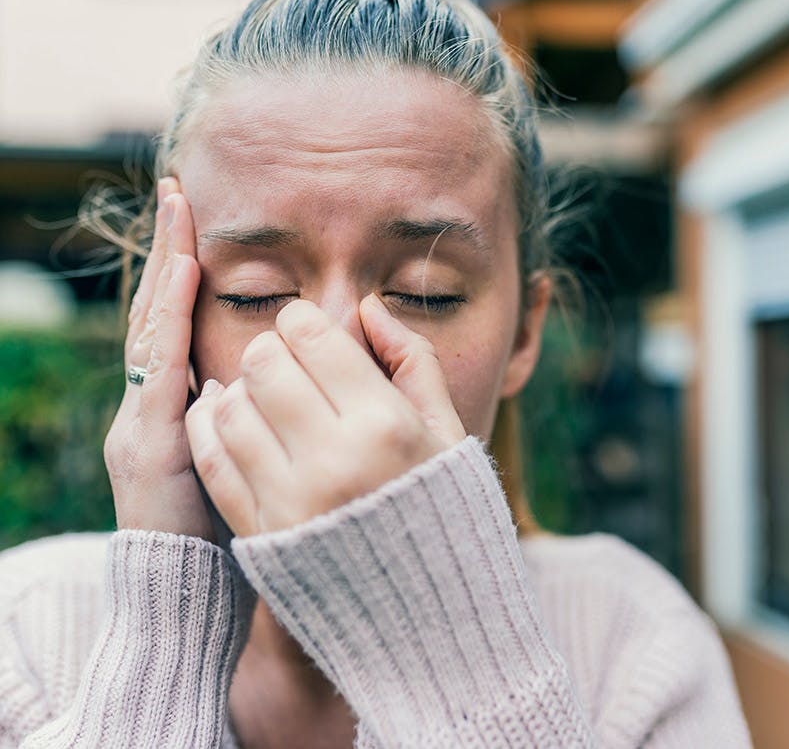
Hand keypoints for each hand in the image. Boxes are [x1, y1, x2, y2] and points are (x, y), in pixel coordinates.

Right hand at [104, 178, 215, 541]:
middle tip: (177, 192)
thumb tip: (247, 378)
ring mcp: (140, 419)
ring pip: (151, 326)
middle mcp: (148, 404)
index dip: (181, 274)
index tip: (195, 224)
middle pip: (154, 311)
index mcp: (170, 406)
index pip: (172, 325)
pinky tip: (183, 275)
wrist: (183, 593)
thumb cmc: (220, 530)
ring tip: (178, 212)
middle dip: (167, 250)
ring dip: (166, 266)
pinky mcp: (146, 441)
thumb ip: (234, 415)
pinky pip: (160, 366)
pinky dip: (169, 318)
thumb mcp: (233, 458)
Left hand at [184, 295, 466, 536]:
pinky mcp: (260, 533)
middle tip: (285, 362)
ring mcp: (291, 501)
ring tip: (264, 396)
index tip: (309, 331)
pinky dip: (211, 426)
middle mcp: (334, 460)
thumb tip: (368, 307)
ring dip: (239, 389)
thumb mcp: (447, 430)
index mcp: (385, 426)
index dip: (302, 321)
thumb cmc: (443, 508)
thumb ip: (413, 361)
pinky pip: (213, 458)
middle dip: (270, 350)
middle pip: (263, 364)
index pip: (311, 337)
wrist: (426, 611)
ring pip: (230, 408)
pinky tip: (231, 419)